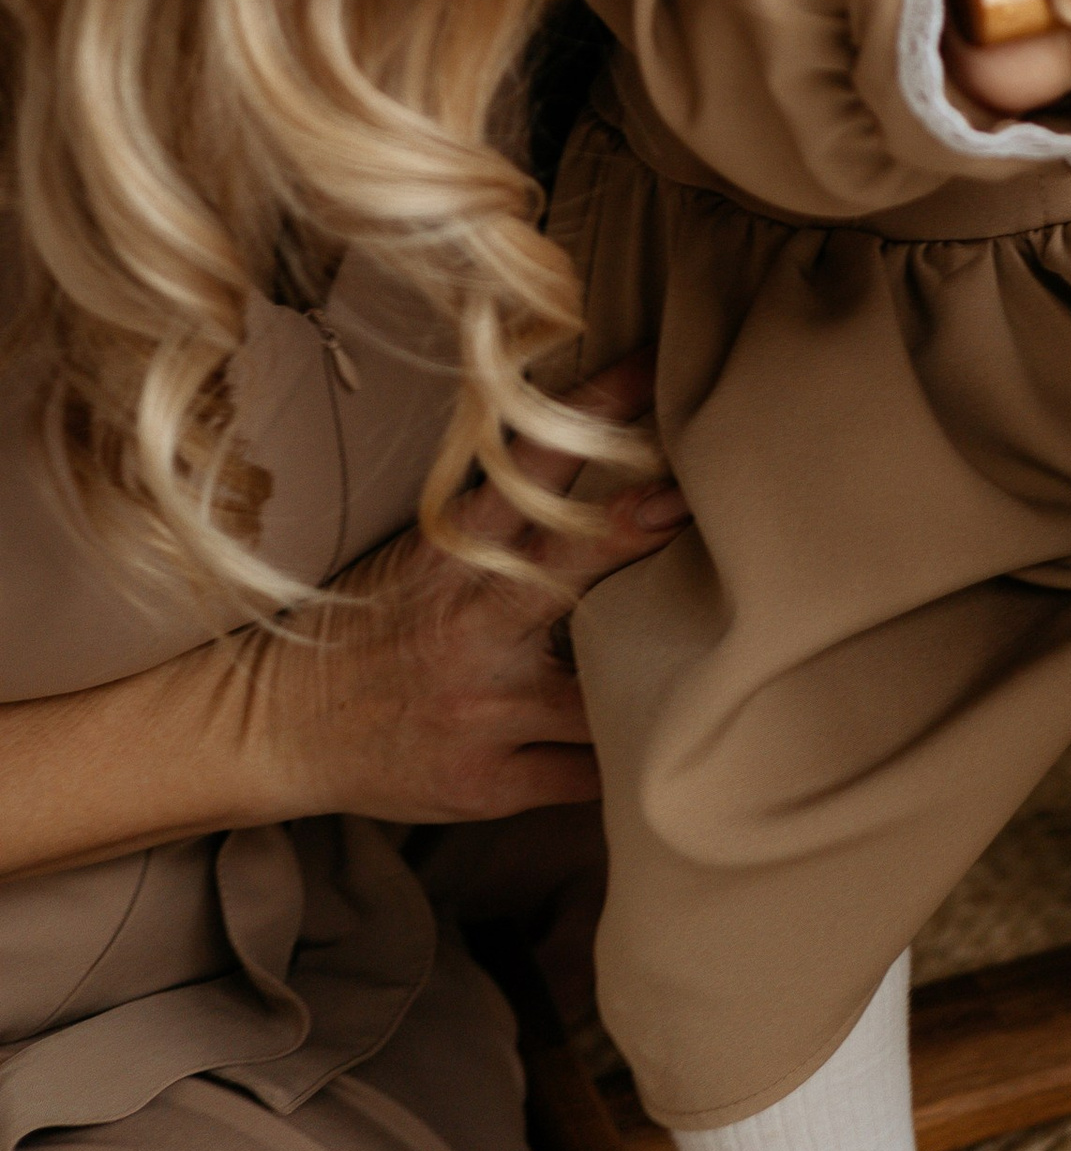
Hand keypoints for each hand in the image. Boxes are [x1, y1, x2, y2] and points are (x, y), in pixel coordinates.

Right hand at [238, 353, 691, 828]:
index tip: (653, 368)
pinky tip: (653, 740)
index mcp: (454, 555)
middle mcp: (470, 626)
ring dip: (650, 668)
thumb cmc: (375, 626)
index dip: (593, 411)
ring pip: (597, 691)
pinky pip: (582, 773)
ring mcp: (481, 708)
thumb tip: (614, 460)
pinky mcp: (486, 782)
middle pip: (568, 562)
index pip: (528, 465)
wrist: (279, 729)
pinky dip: (620, 756)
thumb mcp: (426, 554)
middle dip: (633, 528)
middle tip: (693, 499)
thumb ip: (509, 520)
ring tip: (712, 651)